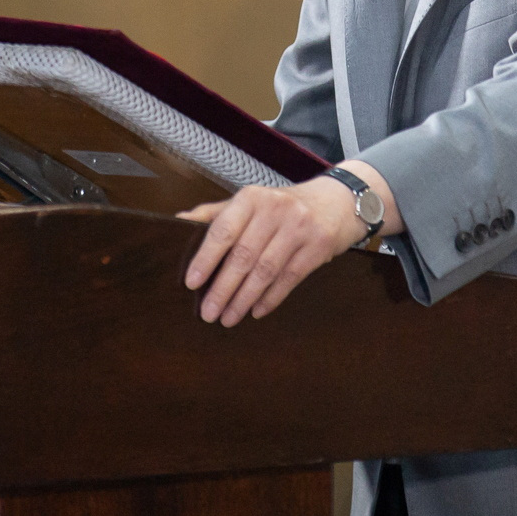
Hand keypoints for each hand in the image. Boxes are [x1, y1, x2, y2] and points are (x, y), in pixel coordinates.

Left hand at [179, 174, 375, 325]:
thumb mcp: (252, 201)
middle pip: (243, 256)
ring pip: (265, 271)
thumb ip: (216, 213)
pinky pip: (289, 278)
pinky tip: (256, 311)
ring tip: (228, 318)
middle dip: (223, 289)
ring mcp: (299, 228)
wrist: (338, 200)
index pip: (223, 230)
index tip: (191, 283)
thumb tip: (179, 221)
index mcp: (252, 197)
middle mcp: (276, 209)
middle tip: (208, 313)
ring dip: (244, 299)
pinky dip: (271, 298)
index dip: (206, 258)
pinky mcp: (318, 246)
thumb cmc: (284, 205)